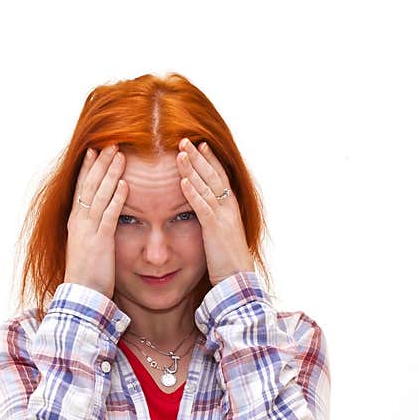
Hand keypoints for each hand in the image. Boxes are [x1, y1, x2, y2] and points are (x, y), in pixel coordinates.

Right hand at [64, 144, 127, 297]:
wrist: (80, 296)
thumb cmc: (86, 275)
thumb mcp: (87, 248)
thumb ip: (93, 231)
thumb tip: (100, 222)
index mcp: (76, 222)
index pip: (82, 188)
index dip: (88, 168)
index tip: (94, 150)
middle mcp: (79, 222)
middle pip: (90, 185)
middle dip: (100, 163)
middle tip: (111, 143)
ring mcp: (88, 231)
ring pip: (99, 195)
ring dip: (110, 173)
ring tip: (119, 155)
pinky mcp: (100, 242)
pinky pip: (109, 216)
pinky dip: (117, 199)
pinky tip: (126, 185)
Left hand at [176, 138, 254, 285]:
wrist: (238, 280)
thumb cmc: (227, 260)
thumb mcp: (221, 234)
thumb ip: (214, 219)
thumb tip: (205, 212)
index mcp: (230, 207)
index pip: (219, 177)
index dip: (209, 159)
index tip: (199, 144)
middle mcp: (228, 208)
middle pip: (212, 175)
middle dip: (198, 157)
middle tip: (184, 139)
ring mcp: (223, 218)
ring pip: (206, 187)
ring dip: (192, 169)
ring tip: (180, 153)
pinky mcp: (215, 230)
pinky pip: (202, 208)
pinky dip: (192, 193)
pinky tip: (182, 182)